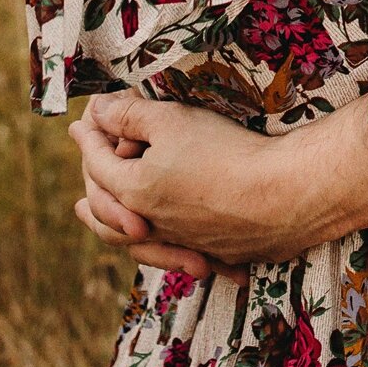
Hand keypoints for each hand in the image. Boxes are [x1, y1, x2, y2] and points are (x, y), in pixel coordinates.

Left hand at [69, 92, 367, 269]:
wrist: (287, 195)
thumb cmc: (227, 153)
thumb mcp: (172, 120)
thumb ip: (129, 115)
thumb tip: (98, 111)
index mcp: (134, 192)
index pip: (97, 163)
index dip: (88, 138)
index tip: (80, 123)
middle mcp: (153, 224)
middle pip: (107, 212)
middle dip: (92, 190)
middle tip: (85, 178)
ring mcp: (184, 242)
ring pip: (138, 242)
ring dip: (118, 229)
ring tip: (111, 224)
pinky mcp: (216, 252)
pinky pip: (181, 255)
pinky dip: (166, 250)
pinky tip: (174, 245)